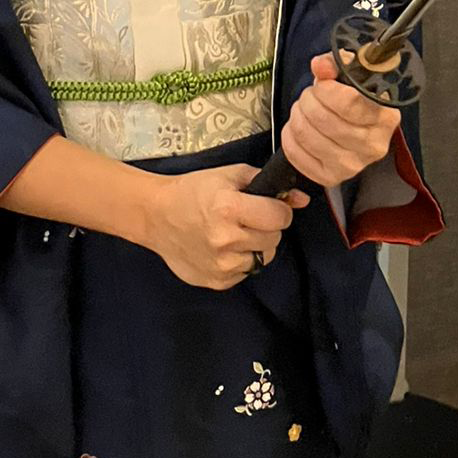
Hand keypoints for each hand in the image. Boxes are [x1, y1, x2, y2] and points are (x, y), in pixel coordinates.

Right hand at [144, 164, 310, 289]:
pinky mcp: (217, 281)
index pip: (280, 216)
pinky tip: (223, 248)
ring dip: (254, 245)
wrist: (156, 216)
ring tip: (233, 233)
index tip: (267, 206)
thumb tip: (301, 199)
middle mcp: (225, 239)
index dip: (278, 209)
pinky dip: (240, 260)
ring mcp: (221, 264)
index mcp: (228, 208)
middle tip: (246, 218)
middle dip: (266, 227)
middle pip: (274, 238)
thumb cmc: (193, 191)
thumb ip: (267, 183)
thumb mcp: (229, 175)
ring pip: (263, 257)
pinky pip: (246, 272)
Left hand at [280, 52, 399, 188]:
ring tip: (304, 111)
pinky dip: (289, 137)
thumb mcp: (350, 75)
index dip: (326, 89)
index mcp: (385, 118)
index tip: (322, 82)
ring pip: (306, 134)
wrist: (355, 126)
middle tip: (311, 96)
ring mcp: (352, 166)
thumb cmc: (355, 99)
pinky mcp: (330, 177)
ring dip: (297, 116)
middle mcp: (372, 146)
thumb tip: (320, 66)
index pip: (348, 103)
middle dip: (308, 100)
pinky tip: (298, 128)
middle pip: (323, 119)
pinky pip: (296, 154)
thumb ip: (336, 64)